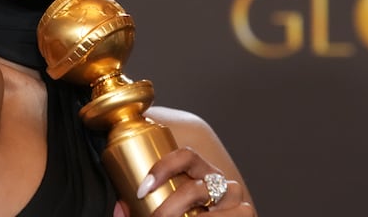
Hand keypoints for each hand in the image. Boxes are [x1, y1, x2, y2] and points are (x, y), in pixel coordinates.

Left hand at [135, 147, 255, 215]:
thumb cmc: (187, 216)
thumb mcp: (162, 211)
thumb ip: (138, 211)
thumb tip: (120, 206)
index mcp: (202, 174)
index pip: (186, 156)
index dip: (164, 167)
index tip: (142, 189)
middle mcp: (222, 184)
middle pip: (195, 188)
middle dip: (169, 208)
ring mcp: (237, 202)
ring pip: (208, 204)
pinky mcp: (248, 215)